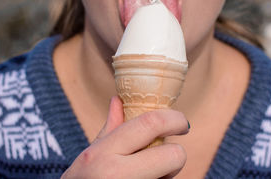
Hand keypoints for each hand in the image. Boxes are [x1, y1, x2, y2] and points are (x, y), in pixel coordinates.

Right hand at [61, 96, 188, 178]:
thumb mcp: (89, 156)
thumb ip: (109, 129)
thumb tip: (118, 100)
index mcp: (102, 153)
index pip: (149, 124)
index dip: (174, 119)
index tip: (181, 122)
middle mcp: (117, 174)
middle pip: (174, 155)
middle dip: (176, 154)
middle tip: (164, 156)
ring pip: (171, 177)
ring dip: (166, 174)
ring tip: (143, 176)